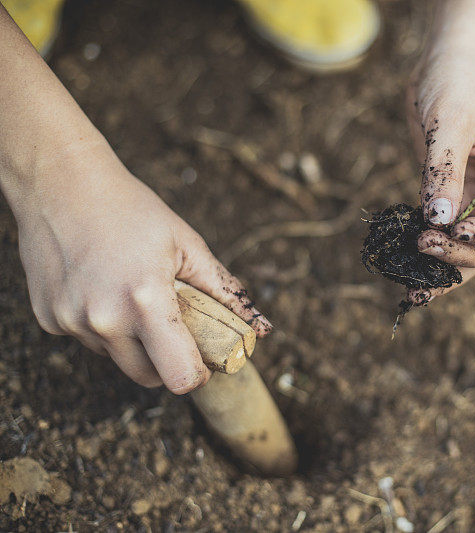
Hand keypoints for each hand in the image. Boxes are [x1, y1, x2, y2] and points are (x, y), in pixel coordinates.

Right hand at [16, 146, 270, 392]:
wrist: (60, 183)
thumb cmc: (132, 210)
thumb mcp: (188, 245)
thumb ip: (225, 291)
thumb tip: (263, 329)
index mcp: (145, 302)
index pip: (180, 377)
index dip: (198, 375)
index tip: (204, 361)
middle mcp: (104, 320)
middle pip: (149, 377)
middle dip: (168, 361)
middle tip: (175, 327)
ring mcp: (71, 322)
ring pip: (117, 359)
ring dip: (134, 343)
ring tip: (135, 296)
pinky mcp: (48, 319)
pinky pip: (88, 340)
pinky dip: (103, 327)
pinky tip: (102, 288)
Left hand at [406, 47, 474, 302]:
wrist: (445, 65)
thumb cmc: (460, 81)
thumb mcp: (451, 121)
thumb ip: (445, 172)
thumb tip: (438, 222)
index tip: (455, 230)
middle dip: (464, 254)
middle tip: (423, 245)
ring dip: (448, 269)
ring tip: (414, 287)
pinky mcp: (459, 204)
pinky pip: (451, 240)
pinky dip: (434, 259)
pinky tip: (412, 278)